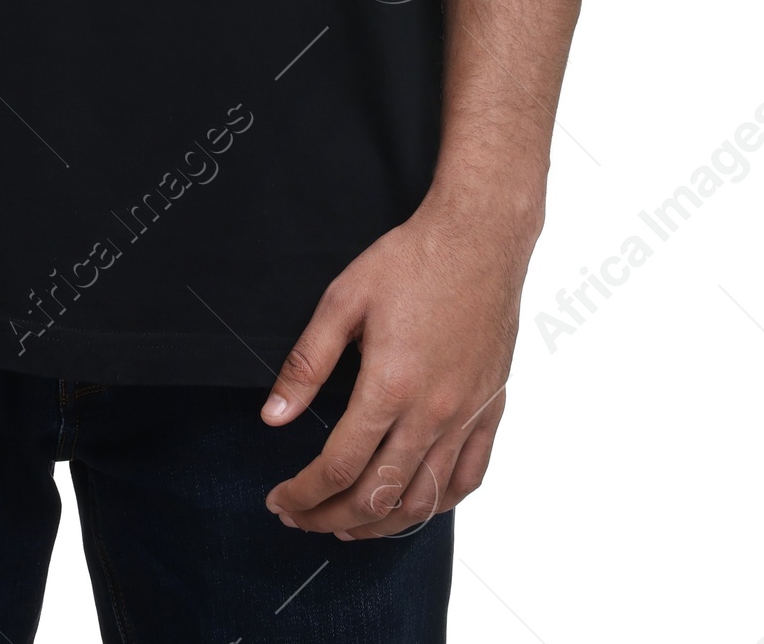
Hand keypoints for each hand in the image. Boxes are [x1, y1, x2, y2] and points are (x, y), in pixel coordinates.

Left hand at [261, 196, 534, 537]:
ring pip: (424, 501)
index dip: (302, 494)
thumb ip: (306, 363)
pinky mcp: (490, 408)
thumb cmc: (411, 261)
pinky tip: (412, 505)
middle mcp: (432, 412)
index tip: (279, 500)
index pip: (338, 467)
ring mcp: (466, 415)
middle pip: (377, 496)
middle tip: (300, 518)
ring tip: (346, 526)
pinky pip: (468, 478)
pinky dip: (436, 505)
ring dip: (380, 526)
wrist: (479, 237)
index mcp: (389, 385)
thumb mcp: (343, 300)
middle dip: (329, 518)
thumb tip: (273, 416)